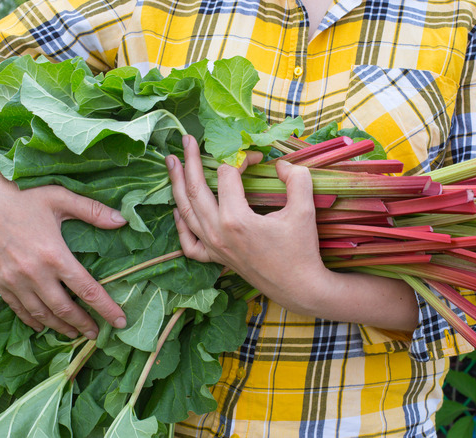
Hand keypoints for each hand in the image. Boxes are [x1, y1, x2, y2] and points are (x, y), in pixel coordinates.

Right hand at [0, 141, 127, 338]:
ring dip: (60, 327)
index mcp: (54, 255)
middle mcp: (35, 273)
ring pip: (42, 314)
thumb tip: (123, 220)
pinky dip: (33, 321)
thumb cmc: (21, 196)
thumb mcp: (60, 197)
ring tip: (75, 335)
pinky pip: (19, 309)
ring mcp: (15, 281)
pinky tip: (43, 326)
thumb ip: (92, 210)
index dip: (106, 308)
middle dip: (84, 325)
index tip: (120, 322)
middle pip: (65, 309)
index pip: (87, 290)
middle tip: (97, 335)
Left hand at [165, 135, 330, 314]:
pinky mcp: (216, 259)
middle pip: (196, 189)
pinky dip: (180, 225)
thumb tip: (282, 164)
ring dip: (177, 185)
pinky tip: (177, 210)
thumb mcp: (304, 209)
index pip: (228, 175)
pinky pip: (189, 242)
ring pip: (186, 212)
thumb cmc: (302, 250)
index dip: (241, 158)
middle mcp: (217, 232)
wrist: (300, 288)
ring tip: (171, 162)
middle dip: (190, 161)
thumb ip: (296, 179)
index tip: (257, 156)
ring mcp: (214, 247)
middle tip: (186, 139)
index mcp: (235, 219)